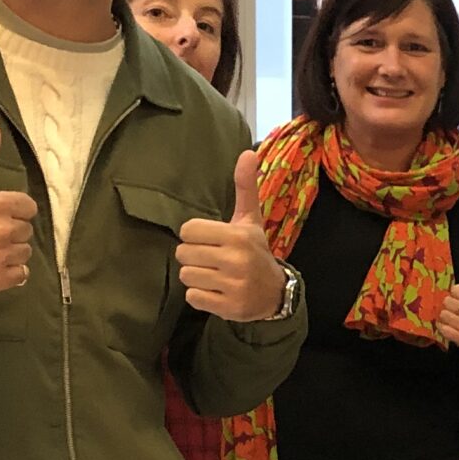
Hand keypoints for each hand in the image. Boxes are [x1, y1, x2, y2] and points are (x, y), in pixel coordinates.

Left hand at [177, 149, 287, 320]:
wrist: (275, 293)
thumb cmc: (255, 251)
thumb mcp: (250, 220)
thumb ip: (245, 187)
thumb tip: (248, 152)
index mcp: (238, 236)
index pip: (188, 230)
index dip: (196, 235)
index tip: (212, 241)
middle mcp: (236, 260)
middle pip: (183, 253)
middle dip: (195, 257)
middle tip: (213, 259)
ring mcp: (233, 286)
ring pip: (186, 275)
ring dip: (197, 276)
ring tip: (215, 275)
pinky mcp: (228, 307)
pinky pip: (193, 297)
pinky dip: (201, 296)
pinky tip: (217, 291)